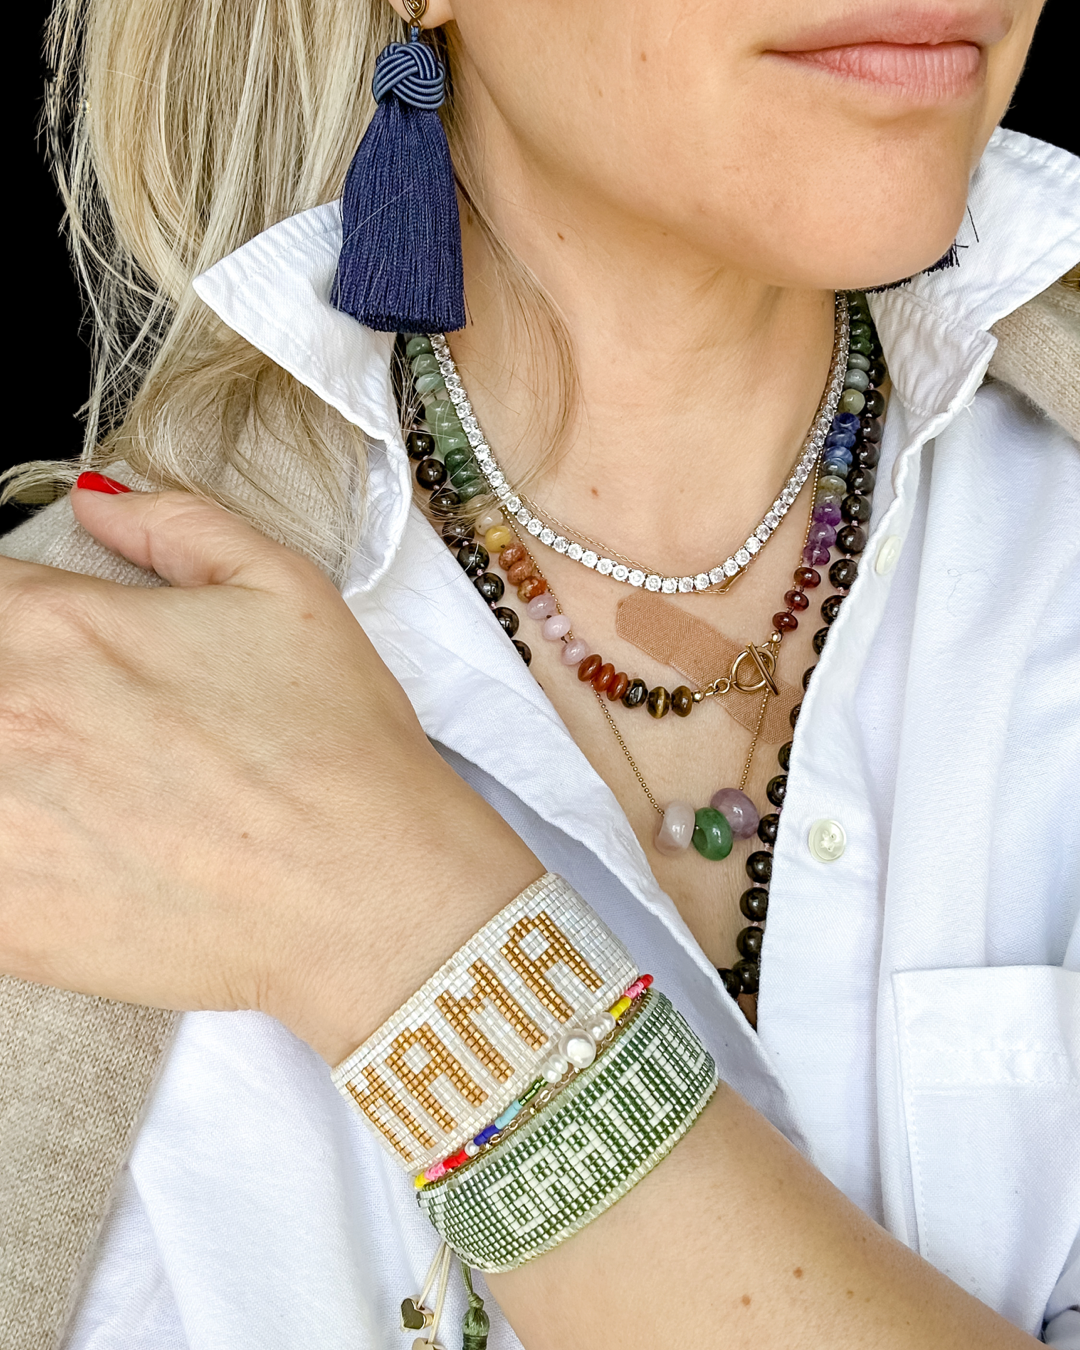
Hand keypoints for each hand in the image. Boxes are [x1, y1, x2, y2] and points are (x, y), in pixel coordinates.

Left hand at [0, 484, 537, 1060]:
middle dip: (16, 697)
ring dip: (8, 775)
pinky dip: (9, 853)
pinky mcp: (3, 923)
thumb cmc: (338, 752)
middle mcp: (2, 718)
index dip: (19, 619)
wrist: (368, 897)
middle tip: (79, 733)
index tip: (50, 651)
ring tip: (71, 796)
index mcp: (58, 627)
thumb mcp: (285, 591)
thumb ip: (176, 525)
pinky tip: (68, 855)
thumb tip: (97, 502)